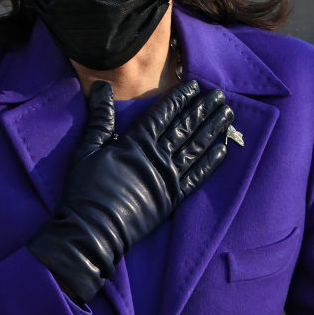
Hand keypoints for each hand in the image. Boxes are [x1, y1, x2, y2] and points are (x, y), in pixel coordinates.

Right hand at [28, 79, 233, 304]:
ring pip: (196, 148)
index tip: (196, 85)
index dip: (181, 98)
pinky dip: (211, 162)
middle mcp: (157, 157)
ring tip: (228, 114)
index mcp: (136, 143)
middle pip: (185, 128)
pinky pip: (198, 177)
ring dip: (213, 130)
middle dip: (203, 109)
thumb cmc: (85, 189)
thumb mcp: (87, 148)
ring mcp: (168, 178)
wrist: (93, 229)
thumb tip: (102, 86)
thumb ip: (100, 117)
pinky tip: (223, 149)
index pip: (164, 114)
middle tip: (221, 94)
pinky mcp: (173, 198)